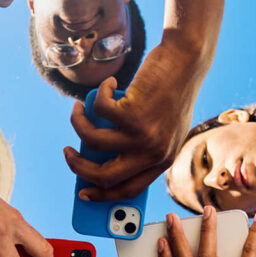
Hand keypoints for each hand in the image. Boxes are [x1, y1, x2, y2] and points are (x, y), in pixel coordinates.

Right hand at [63, 38, 204, 201]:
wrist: (186, 61)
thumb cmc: (172, 91)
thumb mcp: (164, 127)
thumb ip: (143, 147)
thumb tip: (101, 158)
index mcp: (163, 161)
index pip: (129, 190)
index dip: (102, 195)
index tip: (83, 193)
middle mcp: (153, 153)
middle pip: (104, 176)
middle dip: (79, 167)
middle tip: (69, 153)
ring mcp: (142, 135)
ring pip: (92, 141)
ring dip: (78, 123)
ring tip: (79, 110)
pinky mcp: (132, 113)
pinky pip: (98, 110)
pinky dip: (98, 94)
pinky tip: (108, 84)